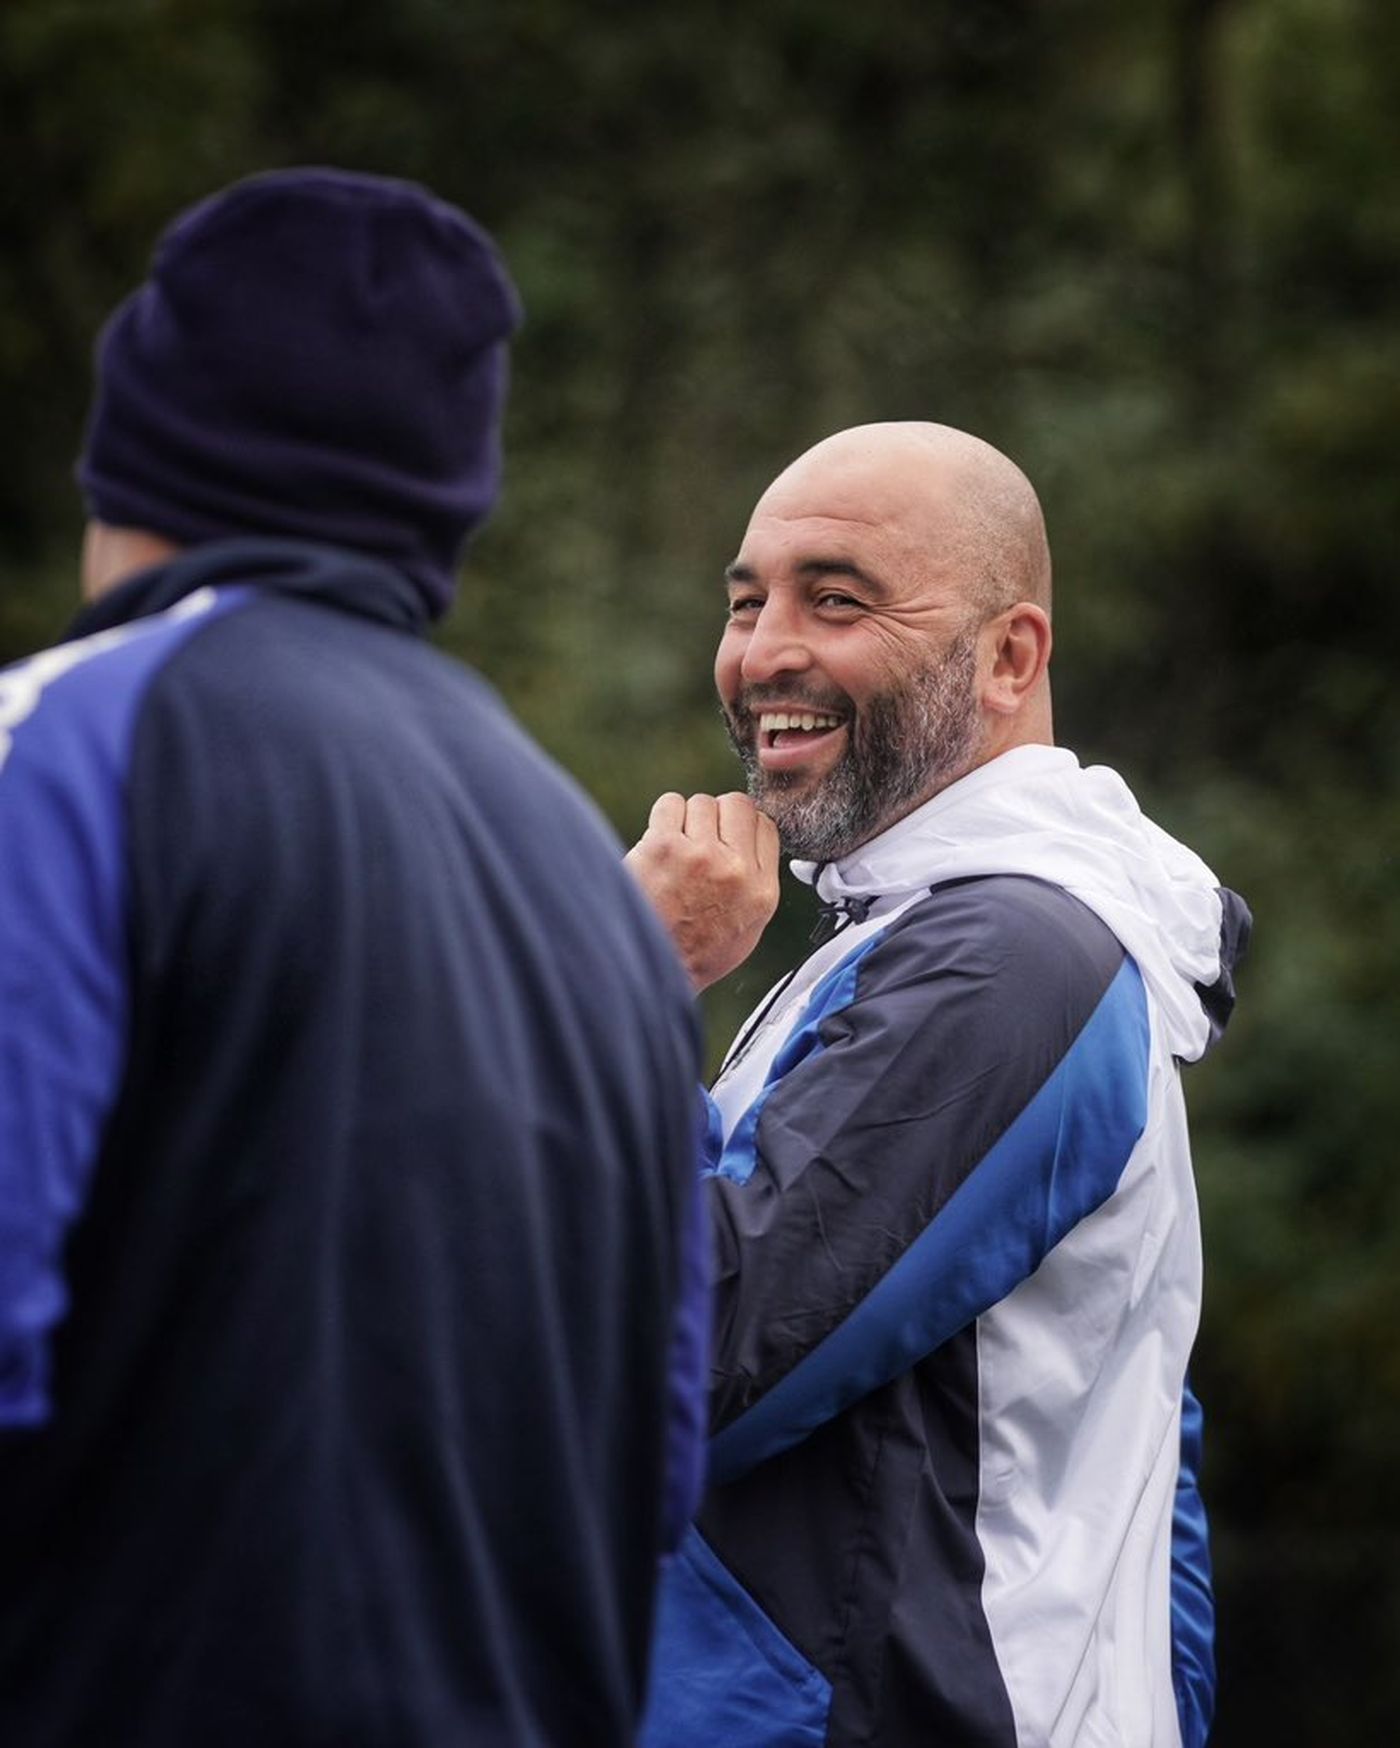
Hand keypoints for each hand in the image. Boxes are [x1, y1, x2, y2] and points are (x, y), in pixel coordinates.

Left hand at [626, 792, 780, 990]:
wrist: (651, 969)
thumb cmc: (695, 951)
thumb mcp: (748, 924)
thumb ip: (756, 879)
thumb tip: (751, 837)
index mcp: (761, 889)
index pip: (765, 825)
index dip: (743, 824)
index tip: (727, 835)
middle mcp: (735, 869)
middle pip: (736, 805)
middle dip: (717, 816)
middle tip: (699, 838)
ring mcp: (699, 855)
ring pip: (701, 802)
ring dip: (687, 818)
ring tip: (676, 847)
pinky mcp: (663, 846)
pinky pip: (670, 804)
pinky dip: (663, 817)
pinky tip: (658, 843)